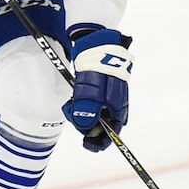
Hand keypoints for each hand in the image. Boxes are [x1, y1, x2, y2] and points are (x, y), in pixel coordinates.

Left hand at [62, 28, 132, 151]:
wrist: (96, 44)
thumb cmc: (99, 68)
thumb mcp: (92, 92)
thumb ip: (88, 112)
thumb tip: (85, 128)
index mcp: (119, 109)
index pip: (113, 133)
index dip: (100, 142)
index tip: (86, 144)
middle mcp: (115, 106)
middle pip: (100, 126)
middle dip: (84, 125)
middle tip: (71, 114)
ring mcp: (106, 98)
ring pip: (92, 115)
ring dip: (79, 114)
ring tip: (70, 104)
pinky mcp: (98, 91)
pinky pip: (88, 105)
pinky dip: (78, 105)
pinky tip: (72, 99)